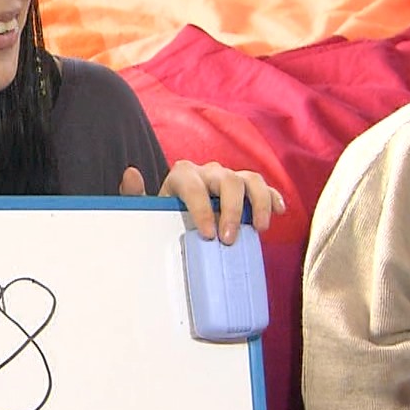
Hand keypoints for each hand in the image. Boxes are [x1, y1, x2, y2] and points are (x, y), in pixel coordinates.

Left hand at [119, 160, 284, 243]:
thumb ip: (135, 195)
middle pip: (227, 180)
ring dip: (258, 203)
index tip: (208, 235)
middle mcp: (208, 171)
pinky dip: (273, 197)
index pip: (194, 186)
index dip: (203, 209)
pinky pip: (264, 186)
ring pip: (250, 179)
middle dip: (231, 210)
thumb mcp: (148, 207)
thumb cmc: (165, 212)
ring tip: (260, 229)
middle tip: (230, 239)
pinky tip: (279, 212)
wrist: (179, 210)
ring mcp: (229, 176)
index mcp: (183, 174)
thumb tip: (130, 173)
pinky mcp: (246, 186)